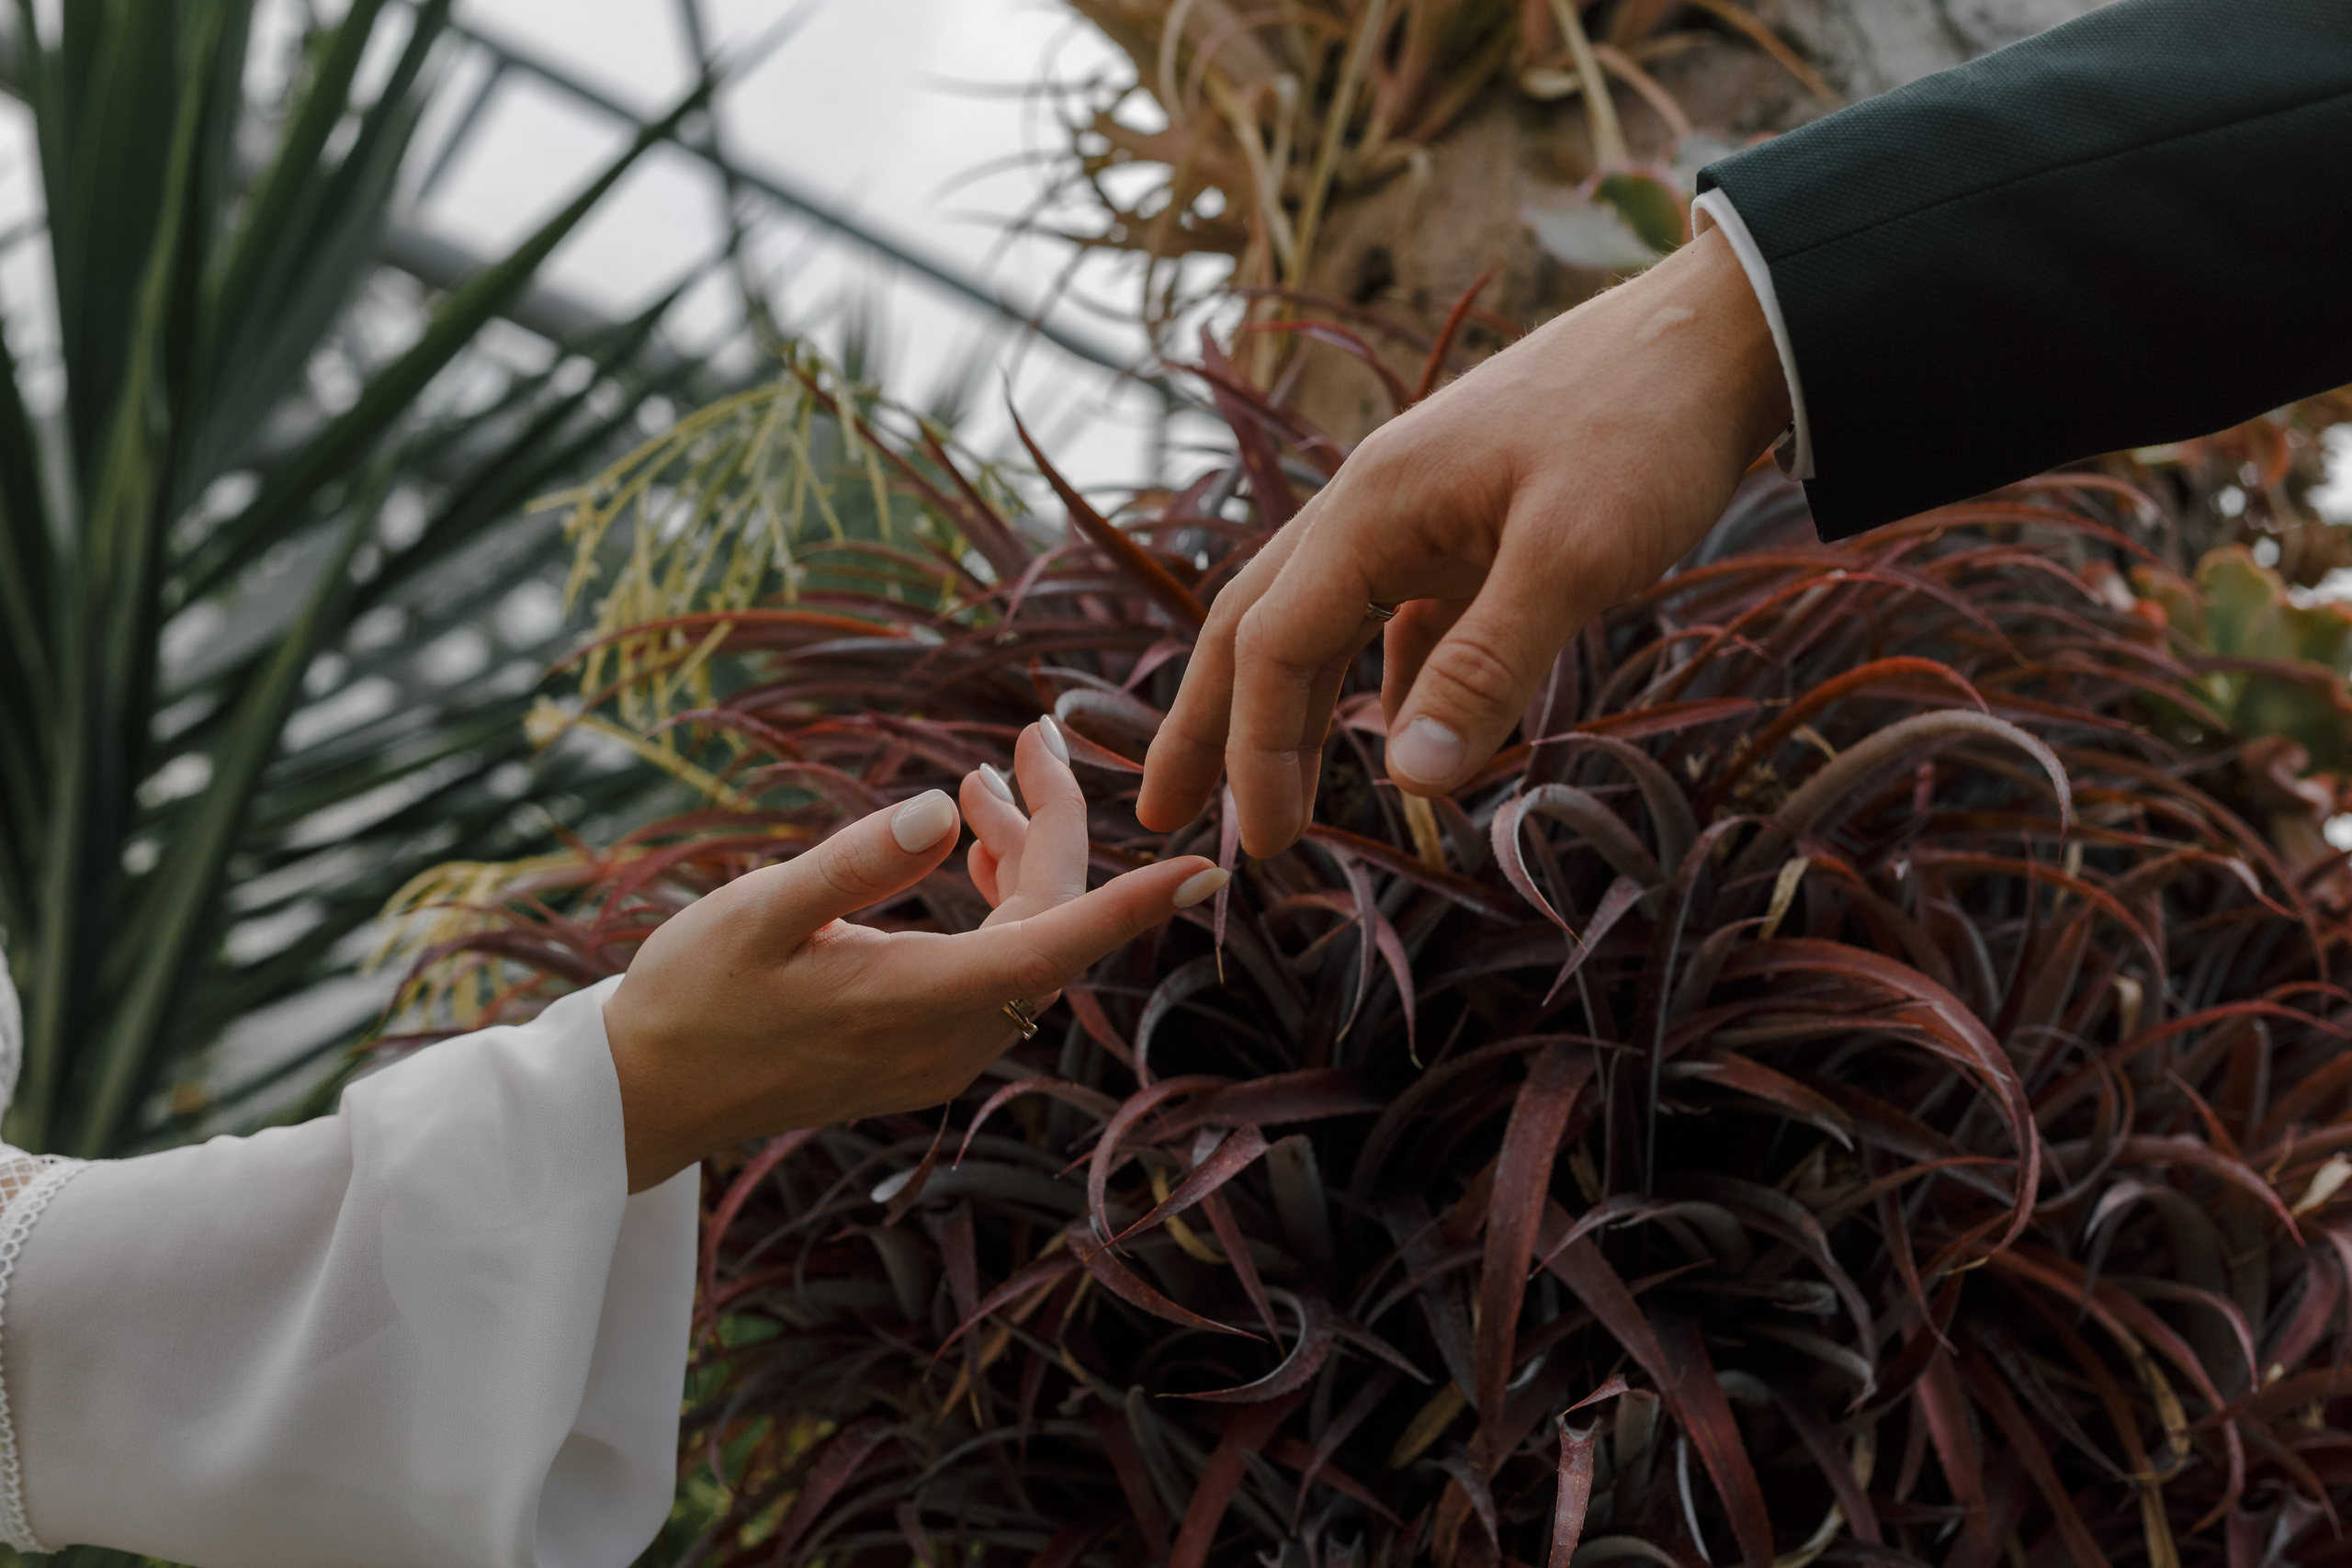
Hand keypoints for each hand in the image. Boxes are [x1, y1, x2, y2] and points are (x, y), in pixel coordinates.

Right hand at [603, 719, 1228, 1191]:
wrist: (649, 1098)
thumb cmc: (693, 998)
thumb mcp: (758, 914)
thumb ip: (853, 864)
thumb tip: (937, 813)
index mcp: (920, 1001)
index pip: (1058, 944)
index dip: (1135, 902)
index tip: (1206, 867)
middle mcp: (950, 1039)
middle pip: (1049, 927)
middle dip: (1054, 828)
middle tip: (1029, 737)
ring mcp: (941, 1057)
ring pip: (1025, 950)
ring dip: (1021, 864)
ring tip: (982, 787)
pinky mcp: (924, 1057)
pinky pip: (996, 977)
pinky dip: (997, 909)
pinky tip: (968, 856)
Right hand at [1137, 224, 1792, 856]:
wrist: (1719, 331)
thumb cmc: (1648, 430)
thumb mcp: (1573, 554)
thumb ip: (1488, 667)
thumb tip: (1409, 781)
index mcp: (1371, 508)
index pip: (1274, 647)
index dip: (1254, 751)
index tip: (1261, 847)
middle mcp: (1372, 505)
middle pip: (1255, 625)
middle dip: (1204, 724)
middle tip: (1161, 813)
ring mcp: (1420, 511)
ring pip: (1319, 619)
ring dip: (1285, 707)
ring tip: (1265, 788)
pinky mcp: (1471, 522)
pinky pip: (1400, 612)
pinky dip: (1384, 678)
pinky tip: (1404, 729)